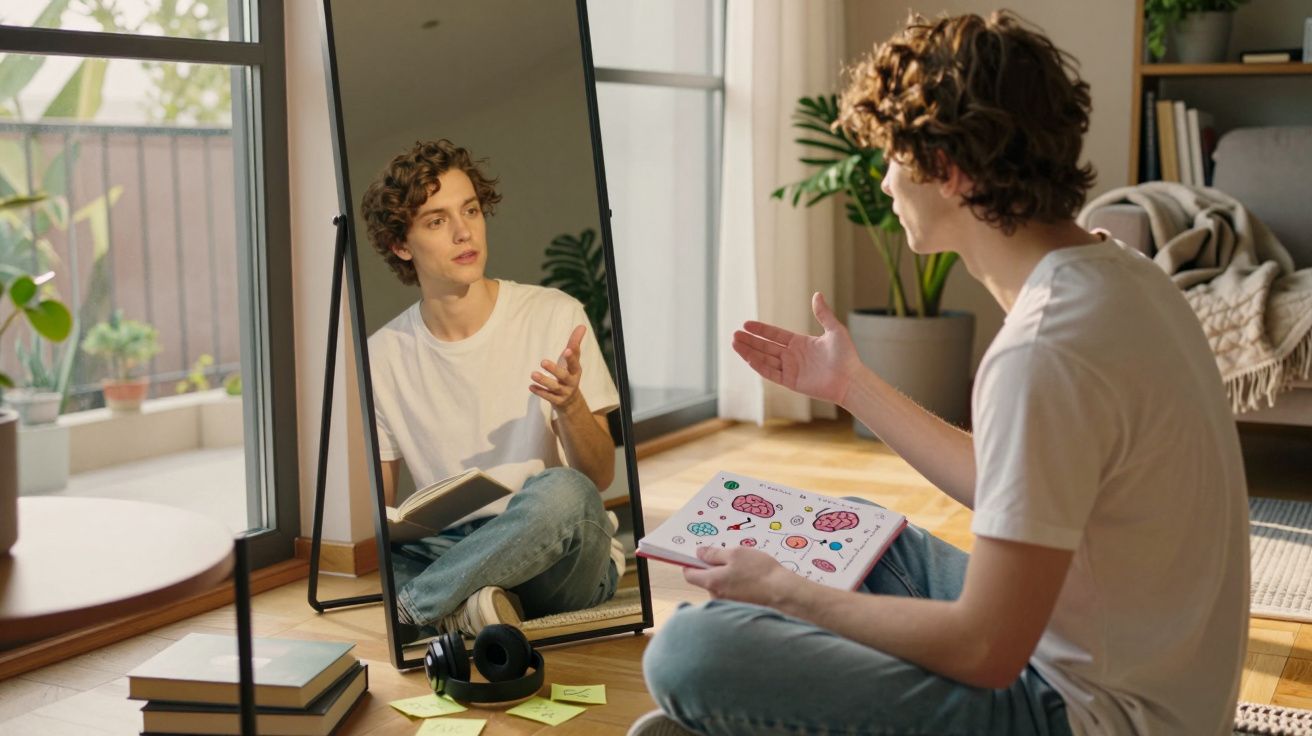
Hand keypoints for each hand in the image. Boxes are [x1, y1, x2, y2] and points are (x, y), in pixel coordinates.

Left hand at [530, 324, 586, 412]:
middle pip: (563, 375)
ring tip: (533, 374)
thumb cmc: (570, 374)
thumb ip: (575, 344)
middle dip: (554, 369)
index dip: (571, 357)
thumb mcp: (573, 361)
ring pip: (554, 387)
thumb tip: (582, 326)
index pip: (574, 363)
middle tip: (542, 361)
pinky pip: (548, 397)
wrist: (572, 402)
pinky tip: (531, 386)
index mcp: (575, 370)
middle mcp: (571, 381)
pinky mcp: (557, 401)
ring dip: (544, 380)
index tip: (566, 350)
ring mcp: (564, 392)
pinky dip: (540, 391)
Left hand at [683, 546, 799, 608]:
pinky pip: (733, 596)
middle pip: (706, 581)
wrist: (784, 594)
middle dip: (715, 571)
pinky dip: (739, 589)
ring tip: (748, 572)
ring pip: (721, 589)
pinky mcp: (740, 610)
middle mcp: (716, 598)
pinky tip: (753, 583)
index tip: (699, 556)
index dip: (691, 564)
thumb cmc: (760, 572)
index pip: (690, 575)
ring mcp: (728, 606)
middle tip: (733, 561)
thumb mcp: (736, 554)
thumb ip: (714, 554)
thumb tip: (699, 553)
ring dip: (729, 580)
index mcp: (711, 582)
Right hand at [732, 292, 861, 405]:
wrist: (851, 379)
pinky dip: (758, 365)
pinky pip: (770, 373)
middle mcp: (793, 356)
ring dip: (749, 352)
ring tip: (734, 343)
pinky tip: (748, 357)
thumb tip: (817, 294)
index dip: (761, 330)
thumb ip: (823, 314)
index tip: (746, 324)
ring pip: (764, 359)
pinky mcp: (791, 382)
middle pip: (766, 347)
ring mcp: (790, 369)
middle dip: (750, 341)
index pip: (775, 335)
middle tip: (734, 334)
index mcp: (800, 343)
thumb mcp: (835, 330)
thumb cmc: (846, 356)